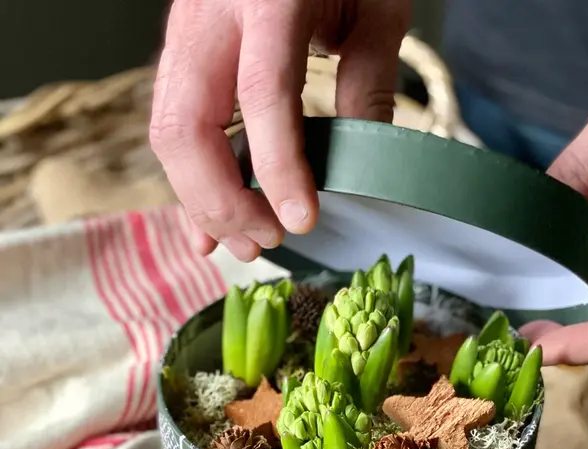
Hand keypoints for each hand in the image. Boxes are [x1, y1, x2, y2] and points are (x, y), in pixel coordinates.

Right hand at [150, 0, 410, 261]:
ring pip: (168, 134)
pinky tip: (210, 225)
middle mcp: (209, 18)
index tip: (300, 220)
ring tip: (246, 243)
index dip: (277, 166)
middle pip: (187, 126)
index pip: (261, 94)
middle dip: (223, 201)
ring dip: (203, 202)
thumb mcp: (374, 5)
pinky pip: (172, 129)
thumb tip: (364, 161)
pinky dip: (191, 184)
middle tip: (267, 240)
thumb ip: (369, 79)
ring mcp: (184, 36)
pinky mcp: (179, 56)